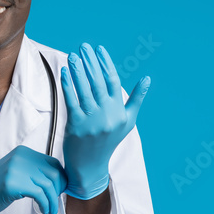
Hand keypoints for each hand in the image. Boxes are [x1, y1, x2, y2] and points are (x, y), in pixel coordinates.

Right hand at [0, 145, 67, 213]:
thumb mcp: (16, 172)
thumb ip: (33, 171)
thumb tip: (59, 181)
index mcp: (22, 152)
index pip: (53, 163)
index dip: (60, 180)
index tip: (58, 192)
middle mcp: (20, 157)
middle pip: (53, 173)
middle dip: (58, 191)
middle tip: (54, 203)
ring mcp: (15, 169)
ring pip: (48, 185)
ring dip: (52, 201)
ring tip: (50, 210)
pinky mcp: (12, 183)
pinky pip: (39, 194)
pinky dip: (45, 204)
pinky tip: (42, 210)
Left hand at [61, 43, 149, 198]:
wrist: (90, 166)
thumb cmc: (109, 141)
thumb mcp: (127, 121)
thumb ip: (137, 99)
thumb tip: (148, 78)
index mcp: (120, 111)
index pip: (113, 81)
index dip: (105, 63)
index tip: (99, 49)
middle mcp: (108, 115)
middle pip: (98, 82)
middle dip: (90, 62)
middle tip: (83, 46)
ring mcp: (92, 121)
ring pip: (84, 90)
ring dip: (78, 70)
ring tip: (73, 55)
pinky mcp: (76, 126)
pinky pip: (72, 101)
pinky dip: (68, 85)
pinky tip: (65, 72)